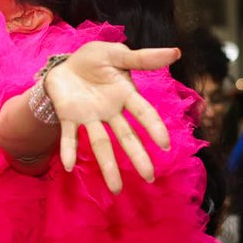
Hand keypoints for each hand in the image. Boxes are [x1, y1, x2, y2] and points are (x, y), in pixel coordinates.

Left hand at [44, 41, 179, 193]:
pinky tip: (68, 165)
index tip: (164, 145)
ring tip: (116, 190)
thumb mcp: (117, 54)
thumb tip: (176, 52)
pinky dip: (68, 150)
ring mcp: (89, 117)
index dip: (154, 127)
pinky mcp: (69, 117)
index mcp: (124, 95)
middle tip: (149, 178)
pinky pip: (69, 136)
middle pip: (126, 136)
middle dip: (137, 156)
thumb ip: (143, 58)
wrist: (65, 63)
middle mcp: (110, 111)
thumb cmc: (95, 59)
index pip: (143, 113)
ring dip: (108, 166)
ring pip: (101, 143)